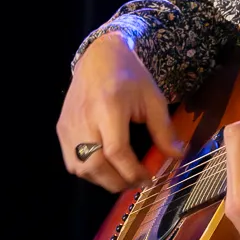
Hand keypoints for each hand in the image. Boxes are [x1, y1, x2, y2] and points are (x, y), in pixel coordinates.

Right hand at [57, 32, 182, 192]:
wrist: (99, 57)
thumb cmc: (130, 76)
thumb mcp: (153, 99)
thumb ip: (163, 129)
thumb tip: (177, 156)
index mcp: (109, 107)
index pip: (117, 151)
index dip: (133, 171)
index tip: (149, 178)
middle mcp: (84, 119)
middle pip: (95, 166)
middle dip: (118, 182)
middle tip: (137, 182)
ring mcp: (69, 126)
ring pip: (80, 168)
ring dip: (103, 180)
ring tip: (123, 176)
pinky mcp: (61, 129)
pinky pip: (71, 161)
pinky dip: (89, 171)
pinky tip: (107, 167)